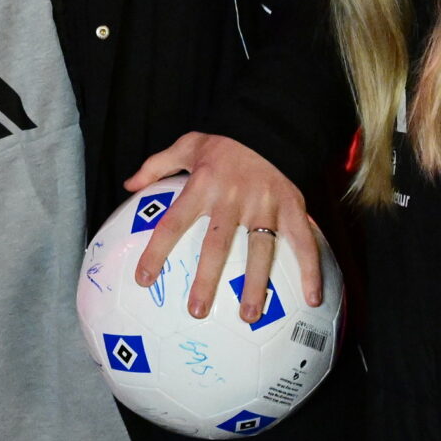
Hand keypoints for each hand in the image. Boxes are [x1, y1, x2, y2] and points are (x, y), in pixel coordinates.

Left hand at [125, 133, 321, 321]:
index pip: (173, 223)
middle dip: (207, 281)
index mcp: (203, 186)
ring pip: (259, 251)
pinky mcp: (291, 207)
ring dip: (255, 285)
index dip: (157, 251)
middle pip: (217, 246)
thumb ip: (156, 166)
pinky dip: (312, 270)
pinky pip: (303, 242)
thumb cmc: (225, 140)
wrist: (271, 123)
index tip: (144, 279)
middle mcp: (232, 199)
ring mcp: (264, 205)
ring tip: (249, 316)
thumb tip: (128, 185)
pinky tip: (312, 298)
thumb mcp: (187, 145)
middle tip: (197, 312)